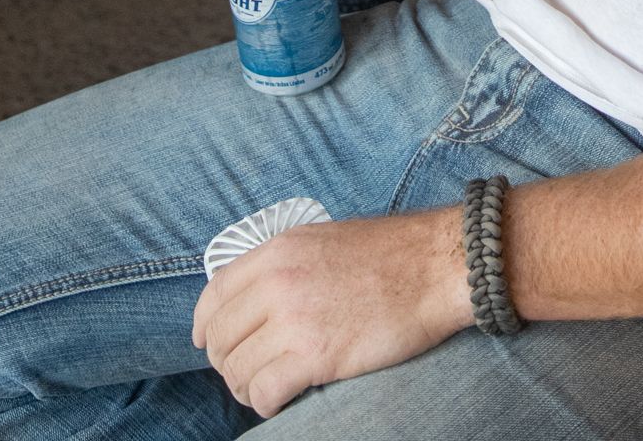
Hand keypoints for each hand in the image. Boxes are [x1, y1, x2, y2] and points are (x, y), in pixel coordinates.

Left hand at [193, 208, 471, 418]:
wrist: (436, 266)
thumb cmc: (391, 255)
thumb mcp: (325, 240)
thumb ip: (286, 264)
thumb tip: (258, 298)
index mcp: (279, 250)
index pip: (214, 294)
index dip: (206, 325)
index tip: (208, 342)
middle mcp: (278, 282)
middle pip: (221, 337)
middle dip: (227, 362)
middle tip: (247, 373)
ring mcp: (295, 319)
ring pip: (237, 369)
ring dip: (245, 387)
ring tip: (266, 388)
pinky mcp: (315, 355)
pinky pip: (264, 391)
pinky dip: (266, 402)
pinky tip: (282, 398)